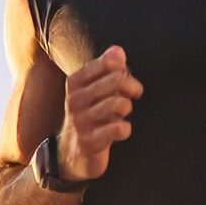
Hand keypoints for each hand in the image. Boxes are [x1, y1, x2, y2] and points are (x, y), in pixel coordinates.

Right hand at [56, 46, 142, 181]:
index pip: (107, 63)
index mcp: (75, 82)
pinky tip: (121, 130)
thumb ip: (106, 68)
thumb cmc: (89, 116)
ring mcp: (81, 121)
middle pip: (116, 80)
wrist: (71, 154)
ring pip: (119, 103)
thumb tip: (117, 50)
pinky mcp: (89, 142)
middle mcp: (75, 100)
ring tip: (122, 114)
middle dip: (131, 87)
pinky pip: (118, 129)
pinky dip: (125, 129)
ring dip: (126, 108)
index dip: (123, 69)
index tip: (126, 76)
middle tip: (133, 95)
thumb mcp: (93, 89)